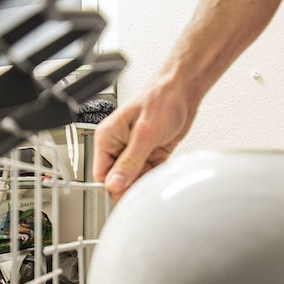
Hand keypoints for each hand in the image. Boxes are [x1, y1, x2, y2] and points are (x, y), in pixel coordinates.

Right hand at [92, 80, 195, 200]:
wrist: (183, 91)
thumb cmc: (161, 98)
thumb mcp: (145, 133)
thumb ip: (129, 161)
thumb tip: (114, 183)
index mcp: (108, 138)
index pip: (101, 174)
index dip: (113, 187)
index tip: (127, 193)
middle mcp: (118, 146)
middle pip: (118, 180)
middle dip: (132, 184)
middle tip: (145, 180)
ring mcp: (135, 151)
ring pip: (134, 180)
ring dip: (145, 179)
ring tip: (156, 167)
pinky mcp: (150, 154)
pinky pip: (149, 174)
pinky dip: (156, 175)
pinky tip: (162, 165)